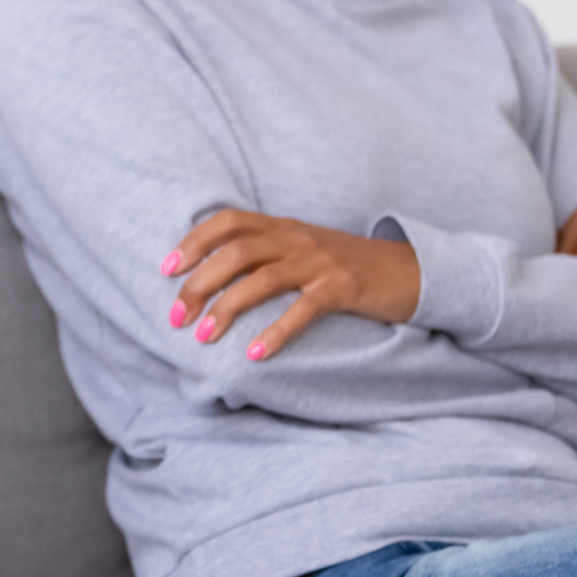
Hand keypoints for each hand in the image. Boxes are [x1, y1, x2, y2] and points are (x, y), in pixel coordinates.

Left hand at [160, 208, 418, 362]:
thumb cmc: (345, 266)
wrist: (410, 271)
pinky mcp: (343, 289)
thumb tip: (210, 274)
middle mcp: (296, 238)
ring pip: (261, 279)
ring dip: (226, 308)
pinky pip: (303, 309)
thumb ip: (263, 252)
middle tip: (176, 317)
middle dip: (197, 285)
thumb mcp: (301, 249)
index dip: (193, 242)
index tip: (166, 269)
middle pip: (234, 254)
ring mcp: (320, 262)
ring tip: (203, 336)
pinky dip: (275, 332)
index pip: (227, 222)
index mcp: (281, 226)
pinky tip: (255, 354)